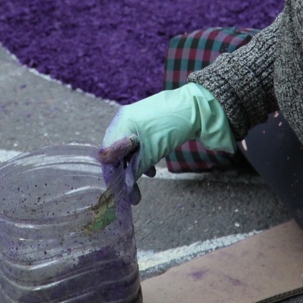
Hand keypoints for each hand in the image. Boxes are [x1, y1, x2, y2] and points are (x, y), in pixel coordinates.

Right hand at [100, 83, 235, 199]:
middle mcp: (124, 120)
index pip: (107, 154)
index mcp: (121, 124)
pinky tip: (151, 168)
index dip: (112, 176)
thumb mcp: (150, 153)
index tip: (119, 193)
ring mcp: (135, 120)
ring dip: (135, 166)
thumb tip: (122, 189)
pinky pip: (138, 143)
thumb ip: (133, 170)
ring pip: (128, 149)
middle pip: (117, 152)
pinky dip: (143, 156)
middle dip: (124, 174)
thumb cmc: (170, 128)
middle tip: (133, 194)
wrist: (195, 109)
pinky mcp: (146, 123)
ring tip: (147, 179)